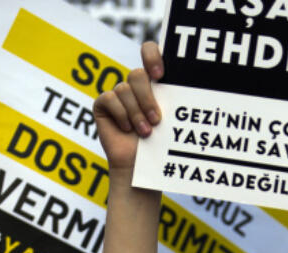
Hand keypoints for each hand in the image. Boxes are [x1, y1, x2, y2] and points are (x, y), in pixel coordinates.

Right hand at [93, 42, 163, 171]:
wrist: (141, 166)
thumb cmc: (160, 144)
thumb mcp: (171, 119)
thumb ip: (172, 100)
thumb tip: (183, 88)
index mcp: (154, 82)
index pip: (149, 51)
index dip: (152, 56)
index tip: (160, 75)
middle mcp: (136, 85)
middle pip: (137, 75)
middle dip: (147, 98)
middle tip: (157, 121)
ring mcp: (119, 94)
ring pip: (124, 89)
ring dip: (136, 113)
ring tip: (145, 133)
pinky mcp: (103, 104)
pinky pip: (109, 99)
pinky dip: (121, 115)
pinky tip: (126, 129)